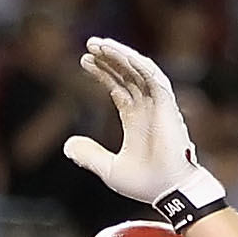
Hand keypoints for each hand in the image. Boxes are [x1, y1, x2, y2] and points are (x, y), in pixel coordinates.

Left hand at [61, 36, 218, 212]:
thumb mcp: (109, 169)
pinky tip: (122, 55)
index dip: (103, 72)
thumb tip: (67, 145)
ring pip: (139, 70)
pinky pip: (154, 79)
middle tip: (90, 44)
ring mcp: (158, 105)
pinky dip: (139, 65)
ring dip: (121, 55)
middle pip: (127, 73)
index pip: (118, 86)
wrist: (170, 192)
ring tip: (100, 44)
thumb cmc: (146, 183)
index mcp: (135, 118)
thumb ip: (89, 155)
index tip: (84, 61)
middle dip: (109, 57)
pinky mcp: (167, 106)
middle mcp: (147, 107)